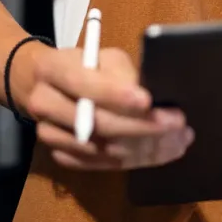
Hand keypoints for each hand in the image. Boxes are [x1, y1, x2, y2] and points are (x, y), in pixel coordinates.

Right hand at [22, 45, 192, 169]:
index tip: (148, 101)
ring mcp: (48, 133)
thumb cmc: (82, 65)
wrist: (43, 84)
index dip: (116, 94)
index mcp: (51, 69)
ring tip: (178, 140)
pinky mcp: (59, 155)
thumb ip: (121, 74)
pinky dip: (134, 161)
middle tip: (178, 125)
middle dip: (142, 126)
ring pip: (102, 148)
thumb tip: (155, 99)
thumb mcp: (100, 57)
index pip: (83, 83)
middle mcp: (43, 102)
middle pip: (95, 123)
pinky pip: (101, 165)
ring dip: (145, 148)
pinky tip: (160, 153)